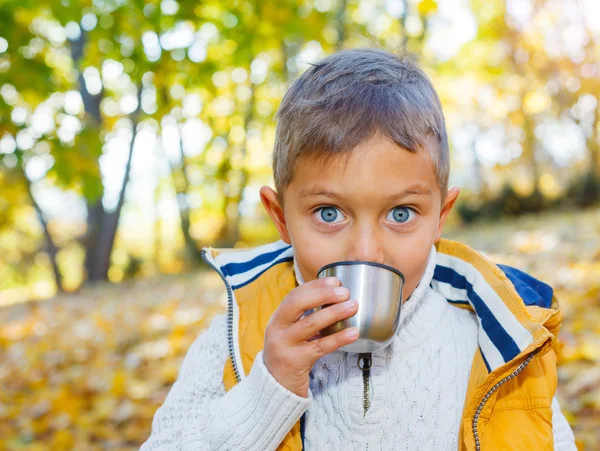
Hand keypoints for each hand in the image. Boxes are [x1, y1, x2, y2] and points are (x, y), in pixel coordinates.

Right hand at [263, 276, 358, 396]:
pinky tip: (354, 332)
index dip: (315, 286)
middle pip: (298, 303)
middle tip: (344, 291)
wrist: (275, 389)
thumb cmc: (289, 356)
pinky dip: (339, 338)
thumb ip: (304, 318)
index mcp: (277, 319)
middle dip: (323, 294)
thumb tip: (334, 299)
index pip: (294, 295)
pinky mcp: (296, 361)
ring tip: (353, 306)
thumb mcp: (290, 334)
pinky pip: (321, 346)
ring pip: (311, 323)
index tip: (335, 280)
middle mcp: (277, 329)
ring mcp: (285, 345)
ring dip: (334, 312)